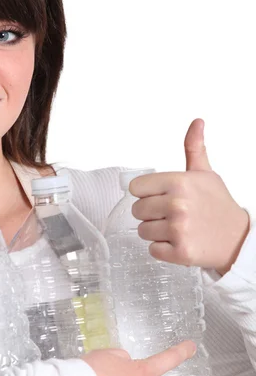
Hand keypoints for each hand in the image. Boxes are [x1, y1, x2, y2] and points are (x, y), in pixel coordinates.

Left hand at [129, 118, 249, 274]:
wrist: (238, 239)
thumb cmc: (219, 206)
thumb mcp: (206, 174)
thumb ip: (194, 148)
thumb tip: (196, 123)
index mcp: (179, 182)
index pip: (136, 187)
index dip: (146, 193)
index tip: (159, 197)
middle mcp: (177, 204)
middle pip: (136, 210)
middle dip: (150, 214)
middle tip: (171, 215)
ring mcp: (178, 229)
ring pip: (142, 231)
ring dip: (156, 232)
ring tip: (176, 229)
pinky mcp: (180, 252)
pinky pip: (152, 250)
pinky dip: (163, 249)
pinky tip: (178, 242)